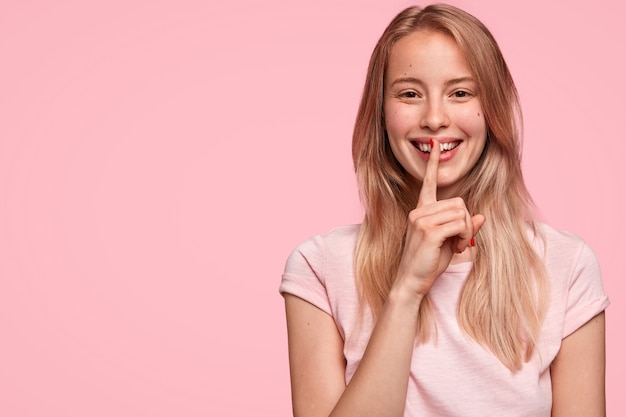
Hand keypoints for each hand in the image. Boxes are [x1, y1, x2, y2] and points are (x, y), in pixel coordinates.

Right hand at [394, 139, 485, 296]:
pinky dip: (463, 237)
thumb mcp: (450, 243)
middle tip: (458, 242)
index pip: (429, 183)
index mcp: (421, 211)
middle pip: (458, 202)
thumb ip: (463, 228)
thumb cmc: (428, 263)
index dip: (434, 164)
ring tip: (455, 246)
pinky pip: (459, 224)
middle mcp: (419, 211)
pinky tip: (455, 248)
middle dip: (465, 223)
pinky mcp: (428, 231)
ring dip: (465, 231)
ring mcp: (421, 219)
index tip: (436, 146)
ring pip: (461, 213)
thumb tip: (481, 216)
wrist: (412, 282)